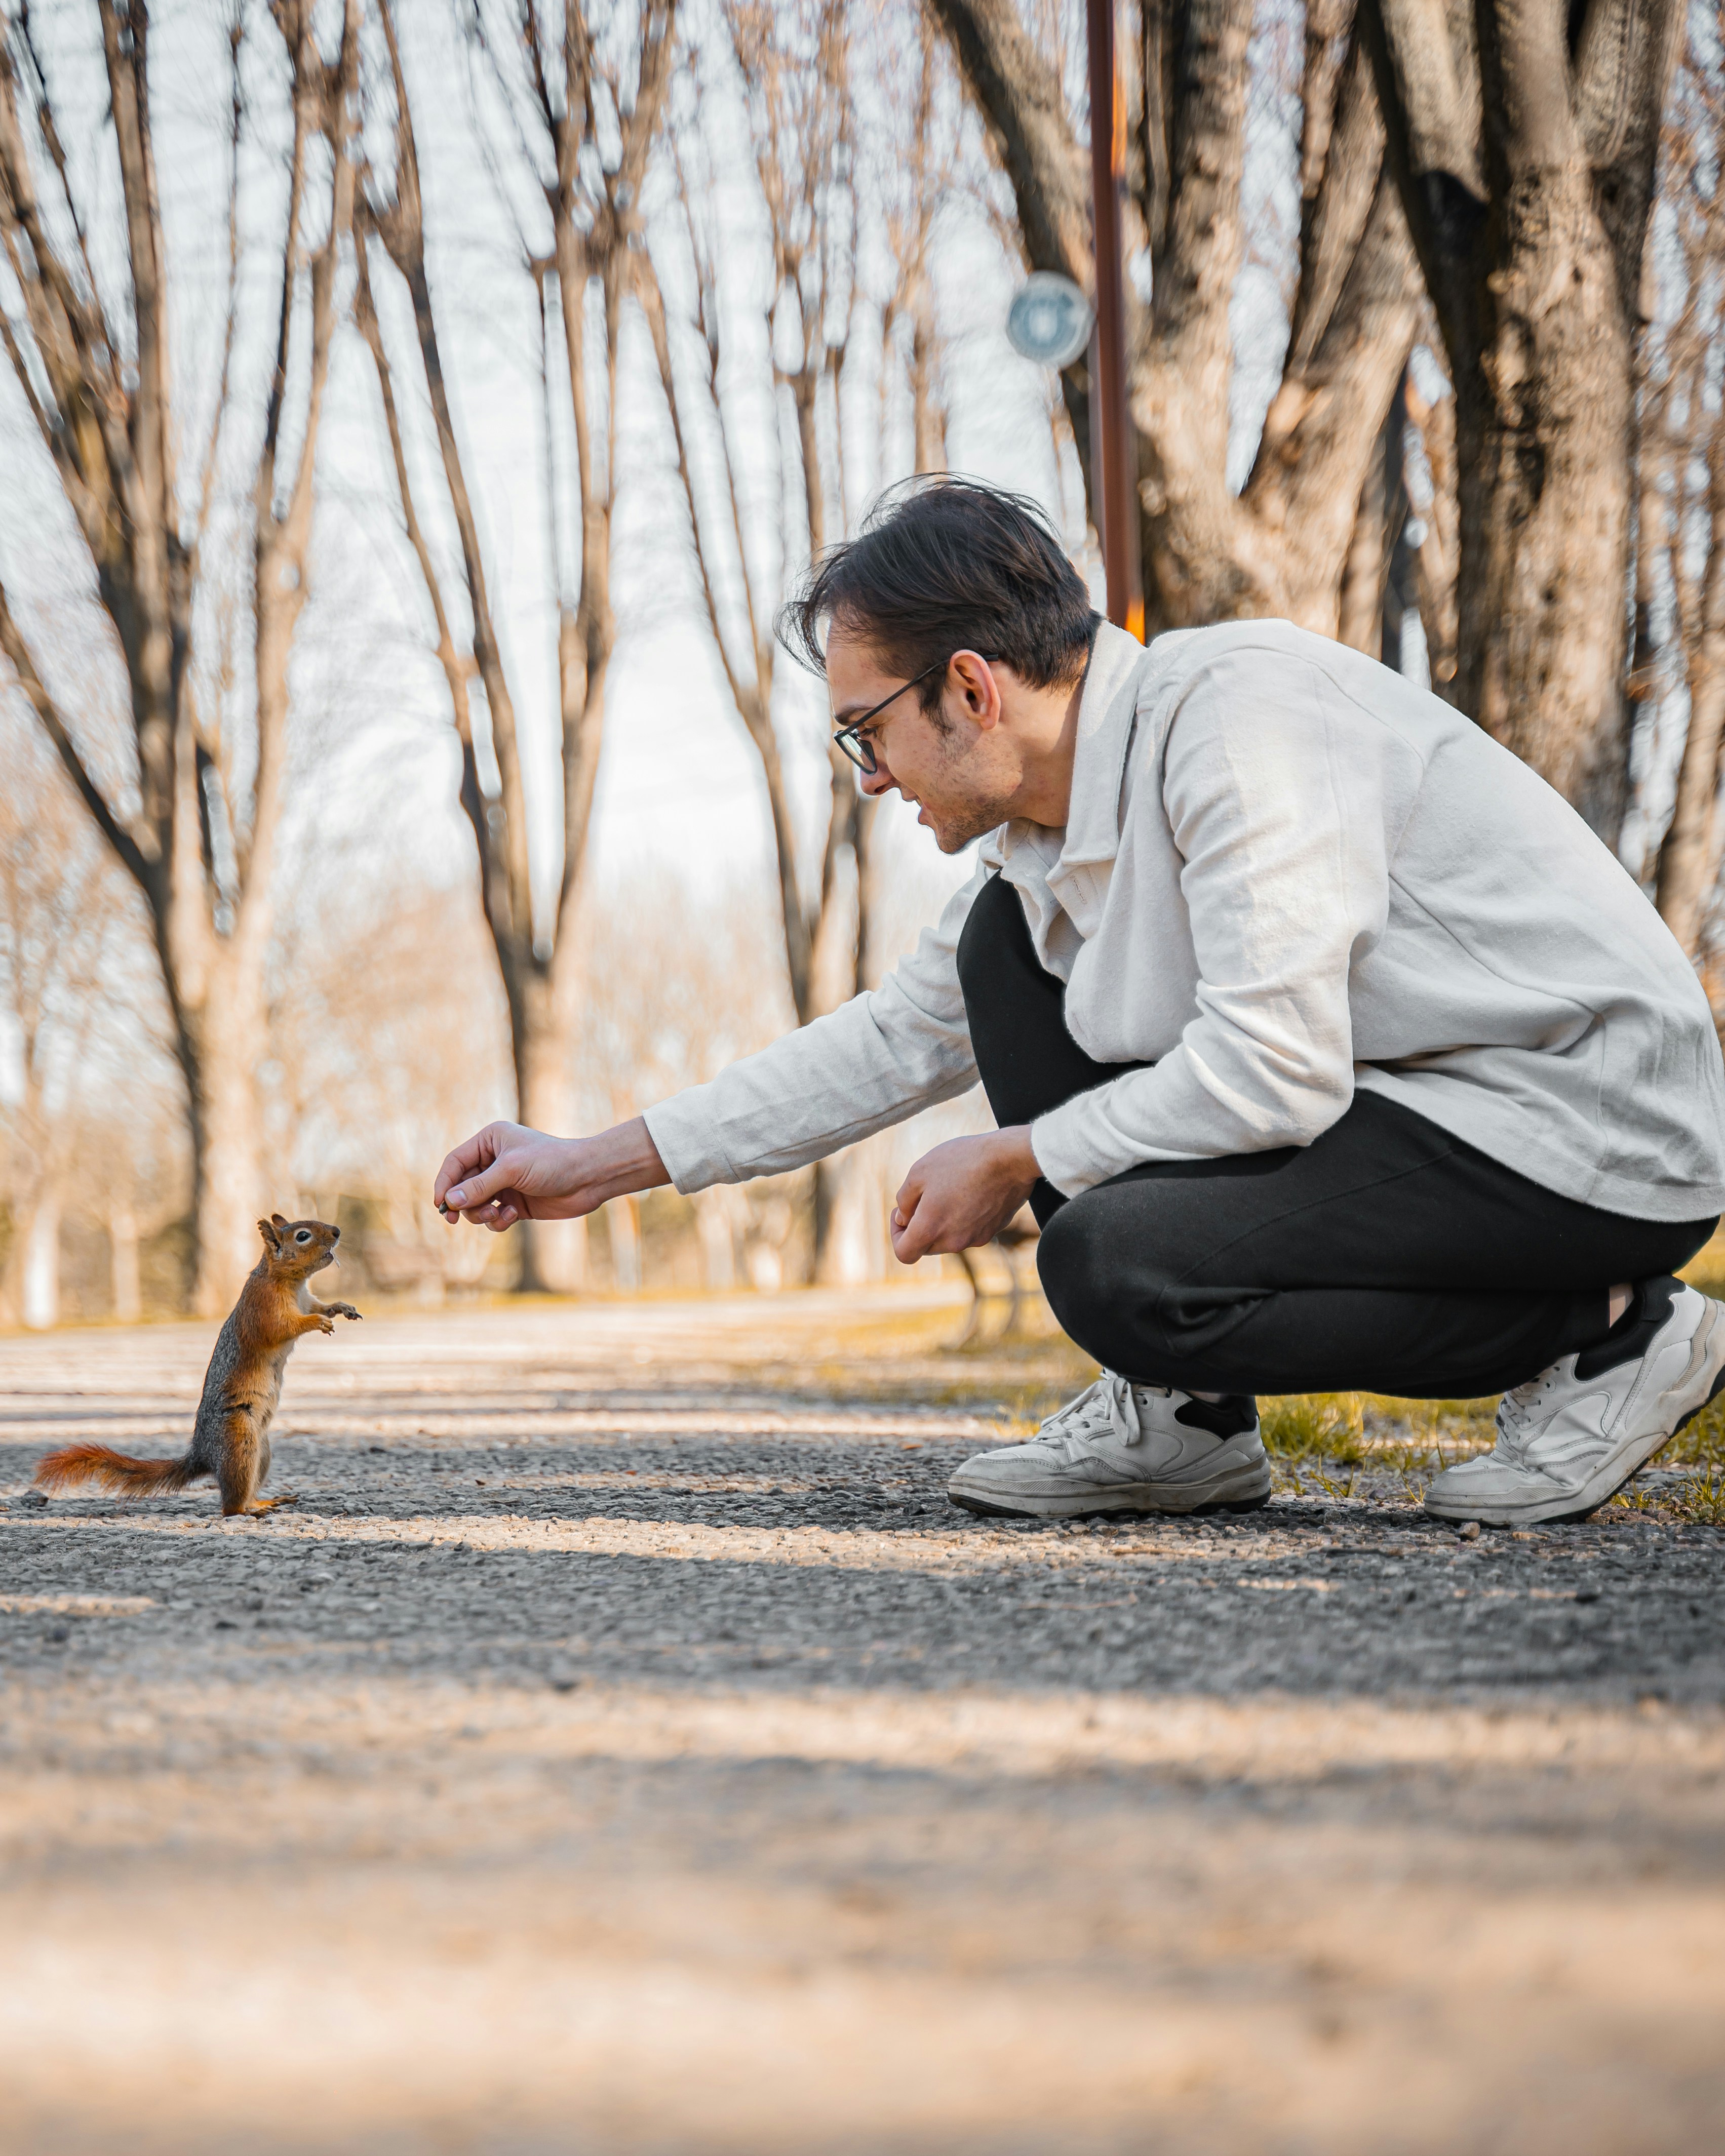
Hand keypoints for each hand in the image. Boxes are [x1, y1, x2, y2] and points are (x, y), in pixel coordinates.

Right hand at [434, 1116, 669, 1232]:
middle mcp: (495, 1161)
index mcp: (490, 1141)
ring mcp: (505, 1183)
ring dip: (481, 1214)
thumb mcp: (511, 1170)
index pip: (455, 1162)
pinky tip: (513, 1216)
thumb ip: (479, 1186)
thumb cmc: (552, 1163)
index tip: (441, 1205)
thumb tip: (450, 1201)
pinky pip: (494, 1217)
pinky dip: (498, 1221)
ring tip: (497, 1215)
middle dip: (464, 1203)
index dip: (444, 1183)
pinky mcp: (516, 1204)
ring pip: (476, 1205)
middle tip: (457, 1219)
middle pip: (462, 1186)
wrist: (589, 1178)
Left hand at [889, 1128, 1039, 1263]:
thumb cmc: (962, 1160)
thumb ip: (904, 1200)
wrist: (1010, 1158)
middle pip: (926, 1246)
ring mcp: (975, 1239)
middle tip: (924, 1196)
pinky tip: (971, 1190)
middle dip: (919, 1226)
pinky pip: (969, 1230)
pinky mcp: (992, 1231)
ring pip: (948, 1239)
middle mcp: (953, 1241)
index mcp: (930, 1229)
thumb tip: (903, 1219)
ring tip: (950, 1188)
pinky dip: (963, 1217)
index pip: (904, 1253)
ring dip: (942, 1221)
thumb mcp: (919, 1171)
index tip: (902, 1213)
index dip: (896, 1235)